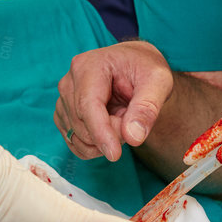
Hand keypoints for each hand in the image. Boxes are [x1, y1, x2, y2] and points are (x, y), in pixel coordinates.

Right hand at [55, 40, 173, 161]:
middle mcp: (69, 82)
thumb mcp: (159, 82)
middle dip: (110, 135)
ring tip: (122, 120)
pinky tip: (110, 130)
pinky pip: (75, 143)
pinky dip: (95, 146)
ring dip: (104, 141)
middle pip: (82, 125)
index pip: (87, 106)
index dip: (101, 133)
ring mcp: (63, 100)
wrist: (135, 68)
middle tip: (133, 121)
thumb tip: (133, 137)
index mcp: (88, 67)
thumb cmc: (146, 71)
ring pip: (77, 137)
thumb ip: (147, 108)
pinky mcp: (63, 115)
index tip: (115, 155)